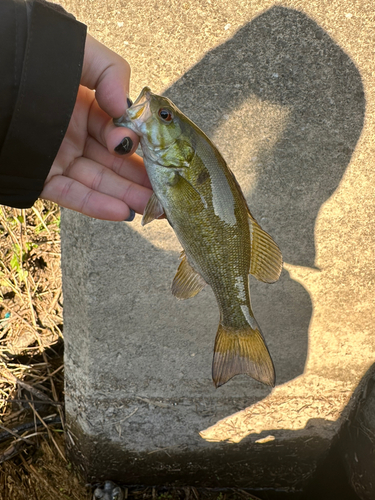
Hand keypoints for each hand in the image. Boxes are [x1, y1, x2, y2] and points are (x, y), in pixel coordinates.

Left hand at [40, 34, 151, 220]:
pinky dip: (96, 205)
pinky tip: (121, 212)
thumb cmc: (34, 63)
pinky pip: (72, 195)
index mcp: (85, 109)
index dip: (133, 143)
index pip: (118, 132)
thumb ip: (112, 72)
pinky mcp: (42, 179)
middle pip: (114, 163)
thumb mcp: (82, 54)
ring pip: (98, 183)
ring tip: (153, 209)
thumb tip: (127, 109)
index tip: (141, 147)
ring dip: (126, 197)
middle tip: (166, 192)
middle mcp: (75, 137)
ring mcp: (59, 160)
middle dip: (141, 179)